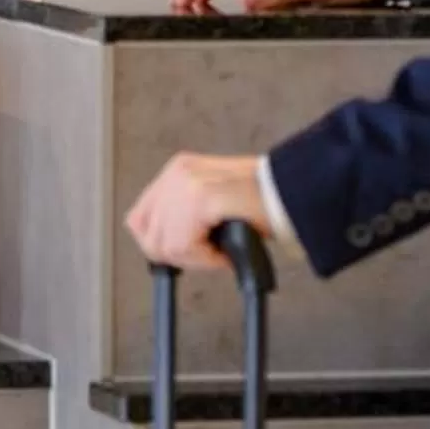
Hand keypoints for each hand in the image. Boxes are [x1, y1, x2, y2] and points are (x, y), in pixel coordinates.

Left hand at [125, 154, 267, 270]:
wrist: (290, 194)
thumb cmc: (259, 202)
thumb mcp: (209, 202)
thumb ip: (179, 215)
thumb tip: (157, 246)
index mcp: (178, 170)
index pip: (138, 219)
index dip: (159, 244)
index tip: (185, 250)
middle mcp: (178, 173)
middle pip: (149, 237)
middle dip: (178, 255)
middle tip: (208, 253)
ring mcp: (187, 184)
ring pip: (165, 246)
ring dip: (195, 257)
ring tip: (219, 248)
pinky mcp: (200, 198)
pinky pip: (184, 247)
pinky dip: (205, 258)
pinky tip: (223, 250)